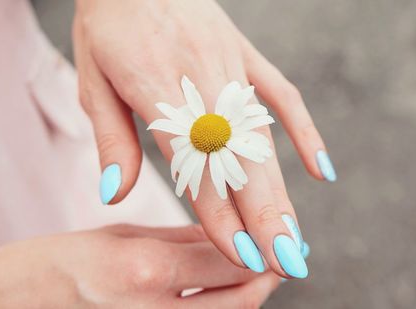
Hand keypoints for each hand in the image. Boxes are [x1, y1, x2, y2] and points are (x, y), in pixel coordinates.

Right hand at [0, 225, 278, 307]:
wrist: (12, 301)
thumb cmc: (61, 259)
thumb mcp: (121, 234)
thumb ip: (179, 238)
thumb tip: (226, 233)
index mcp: (147, 268)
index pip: (230, 257)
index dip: (264, 247)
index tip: (282, 236)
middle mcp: (155, 308)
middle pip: (240, 299)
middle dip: (267, 276)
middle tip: (281, 256)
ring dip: (250, 296)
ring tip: (259, 271)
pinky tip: (224, 291)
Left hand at [73, 0, 331, 276]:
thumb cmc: (109, 24)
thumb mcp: (94, 81)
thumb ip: (112, 140)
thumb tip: (114, 192)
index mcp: (161, 96)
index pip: (196, 171)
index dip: (220, 218)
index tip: (242, 257)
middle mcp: (205, 87)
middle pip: (240, 164)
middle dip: (264, 219)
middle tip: (287, 263)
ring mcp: (232, 70)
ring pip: (264, 141)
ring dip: (281, 192)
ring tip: (297, 235)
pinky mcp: (246, 56)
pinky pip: (283, 96)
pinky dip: (304, 132)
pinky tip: (321, 168)